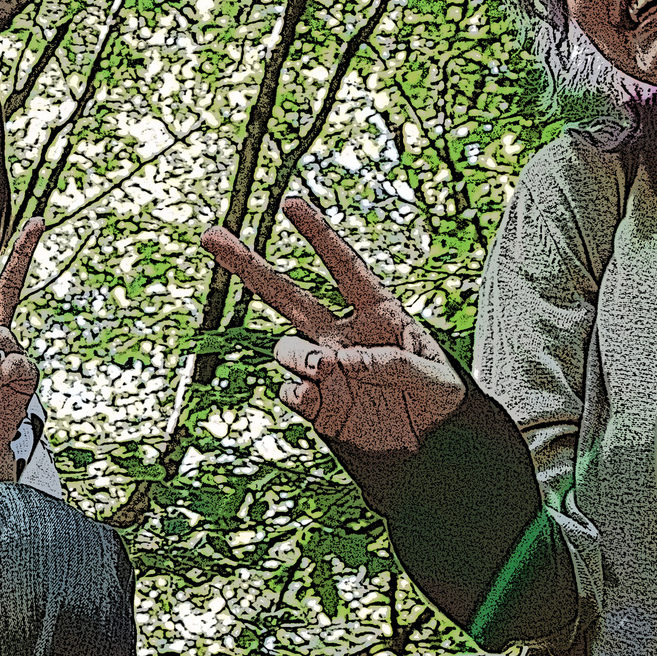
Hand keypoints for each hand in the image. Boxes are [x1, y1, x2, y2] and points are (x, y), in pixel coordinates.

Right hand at [202, 201, 462, 453]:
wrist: (434, 452)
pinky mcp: (317, 405)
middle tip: (212, 237)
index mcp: (378, 314)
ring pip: (286, 348)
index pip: (343, 266)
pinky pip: (290, 391)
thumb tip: (346, 359)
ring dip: (299, 355)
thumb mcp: (436, 378)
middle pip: (285, 294)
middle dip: (247, 264)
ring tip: (325, 370)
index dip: (318, 234)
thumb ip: (393, 364)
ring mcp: (326, 370)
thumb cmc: (444, 403)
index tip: (291, 203)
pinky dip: (298, 393)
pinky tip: (316, 398)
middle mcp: (342, 335)